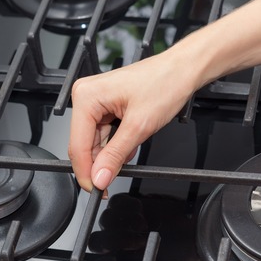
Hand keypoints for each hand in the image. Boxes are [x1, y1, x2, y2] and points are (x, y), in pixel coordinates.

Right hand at [69, 51, 197, 191]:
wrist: (183, 70)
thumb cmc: (165, 83)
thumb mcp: (139, 126)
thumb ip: (115, 155)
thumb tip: (100, 177)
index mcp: (86, 96)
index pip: (77, 145)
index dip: (86, 173)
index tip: (97, 190)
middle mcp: (86, 95)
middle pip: (83, 144)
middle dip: (100, 163)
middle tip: (114, 180)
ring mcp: (95, 100)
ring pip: (94, 141)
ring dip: (111, 153)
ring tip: (132, 147)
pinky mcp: (105, 105)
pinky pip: (104, 133)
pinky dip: (116, 144)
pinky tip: (130, 141)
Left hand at [85, 193, 198, 260]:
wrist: (194, 234)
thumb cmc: (177, 256)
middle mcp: (115, 246)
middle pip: (96, 242)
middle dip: (114, 240)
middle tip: (138, 240)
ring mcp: (118, 224)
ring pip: (104, 220)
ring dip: (123, 222)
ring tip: (144, 225)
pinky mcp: (125, 206)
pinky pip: (115, 202)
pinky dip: (127, 206)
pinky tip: (141, 211)